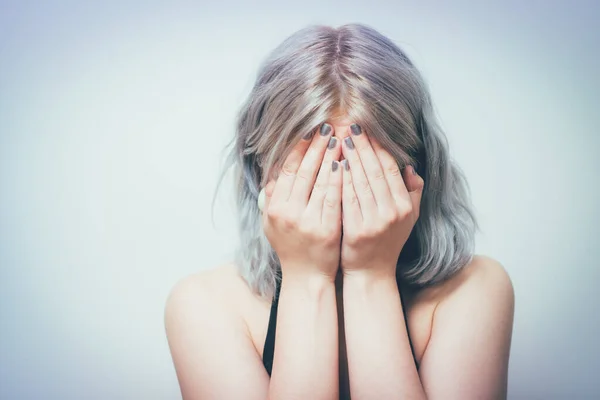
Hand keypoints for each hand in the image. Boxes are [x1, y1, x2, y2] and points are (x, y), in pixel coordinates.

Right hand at [262, 123, 342, 281]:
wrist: (306, 277)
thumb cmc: (291, 247)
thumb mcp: (272, 223)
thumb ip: (272, 197)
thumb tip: (274, 169)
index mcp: (274, 208)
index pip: (287, 170)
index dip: (298, 149)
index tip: (309, 132)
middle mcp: (287, 212)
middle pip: (303, 171)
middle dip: (316, 147)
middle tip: (327, 127)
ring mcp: (306, 221)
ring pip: (319, 182)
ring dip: (329, 157)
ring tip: (339, 139)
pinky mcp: (325, 229)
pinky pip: (333, 198)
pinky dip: (338, 179)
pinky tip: (345, 164)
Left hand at [339, 123, 423, 278]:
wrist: (370, 273)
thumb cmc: (387, 242)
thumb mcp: (409, 218)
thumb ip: (413, 192)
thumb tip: (410, 167)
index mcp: (405, 206)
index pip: (391, 169)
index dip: (379, 148)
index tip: (368, 131)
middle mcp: (393, 213)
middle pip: (376, 172)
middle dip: (363, 147)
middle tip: (352, 127)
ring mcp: (375, 222)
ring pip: (361, 182)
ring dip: (351, 158)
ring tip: (341, 140)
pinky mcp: (356, 229)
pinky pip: (347, 198)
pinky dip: (342, 180)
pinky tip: (335, 165)